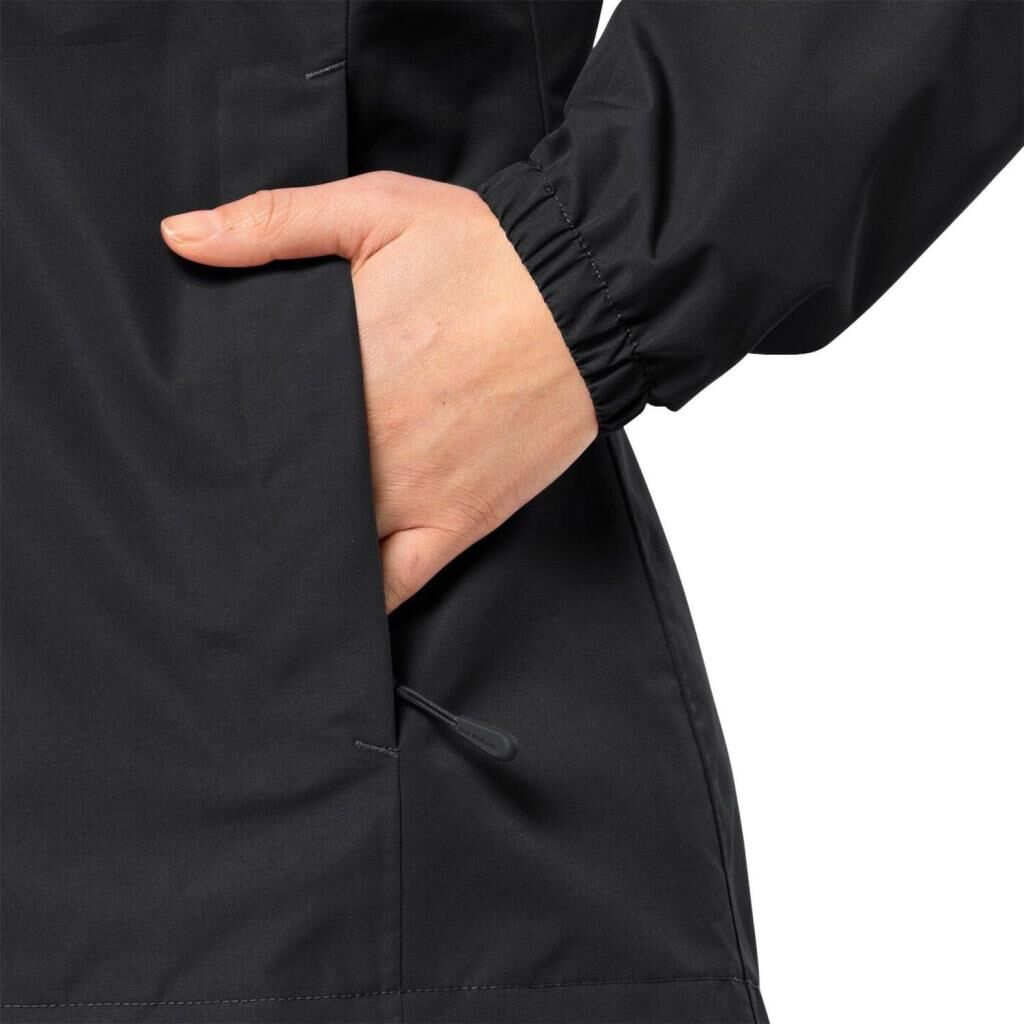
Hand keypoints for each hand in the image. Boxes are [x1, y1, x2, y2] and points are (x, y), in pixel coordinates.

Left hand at [161, 172, 597, 611]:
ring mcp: (411, 493)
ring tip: (262, 555)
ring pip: (327, 547)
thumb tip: (180, 237)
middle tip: (223, 500)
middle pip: (281, 492)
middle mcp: (365, 445)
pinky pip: (396, 584)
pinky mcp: (459, 522)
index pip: (247, 425)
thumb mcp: (377, 210)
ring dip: (294, 550)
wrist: (585, 295)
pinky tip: (328, 601)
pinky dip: (359, 600)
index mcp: (334, 371)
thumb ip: (273, 223)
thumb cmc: (487, 253)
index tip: (197, 443)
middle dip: (252, 496)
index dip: (216, 439)